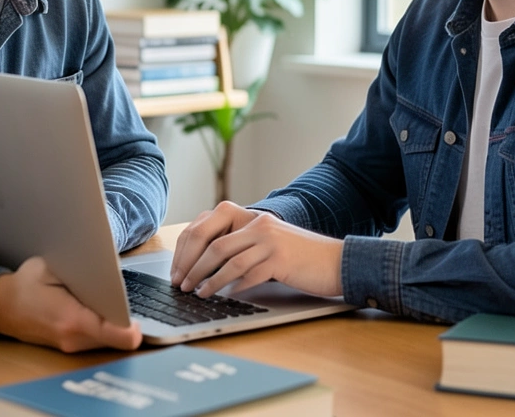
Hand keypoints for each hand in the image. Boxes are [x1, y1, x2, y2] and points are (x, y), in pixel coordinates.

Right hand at [0, 257, 140, 352]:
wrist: (0, 307)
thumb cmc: (26, 285)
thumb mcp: (49, 266)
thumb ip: (79, 268)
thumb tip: (105, 266)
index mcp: (71, 318)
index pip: (115, 333)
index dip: (132, 327)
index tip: (139, 317)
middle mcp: (73, 338)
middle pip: (117, 337)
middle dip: (125, 319)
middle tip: (122, 299)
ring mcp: (72, 346)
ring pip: (110, 340)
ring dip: (115, 324)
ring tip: (109, 301)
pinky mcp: (71, 347)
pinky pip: (98, 340)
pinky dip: (104, 327)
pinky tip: (97, 309)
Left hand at [170, 201, 344, 298]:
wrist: (336, 261)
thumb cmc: (300, 257)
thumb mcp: (268, 244)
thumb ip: (243, 247)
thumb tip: (205, 265)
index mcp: (252, 219)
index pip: (207, 228)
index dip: (187, 250)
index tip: (177, 269)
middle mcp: (259, 225)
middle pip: (213, 243)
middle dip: (192, 266)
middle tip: (181, 284)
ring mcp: (270, 241)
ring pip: (228, 260)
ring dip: (208, 279)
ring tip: (197, 292)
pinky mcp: (281, 259)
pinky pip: (249, 274)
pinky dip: (234, 286)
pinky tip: (225, 295)